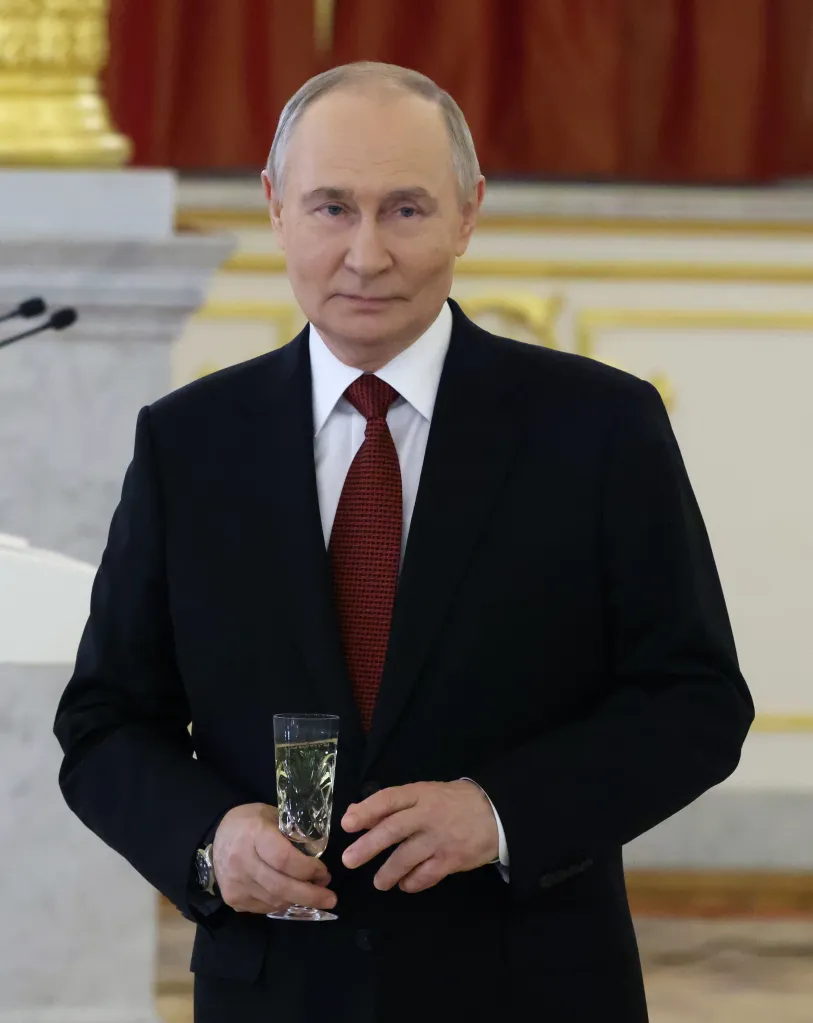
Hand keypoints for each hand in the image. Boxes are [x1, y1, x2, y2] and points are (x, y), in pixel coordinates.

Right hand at [212, 803, 336, 914]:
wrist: (216, 835)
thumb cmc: (250, 822)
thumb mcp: (272, 815)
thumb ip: (293, 833)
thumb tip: (318, 853)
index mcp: (254, 835)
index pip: (284, 859)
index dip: (308, 869)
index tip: (324, 872)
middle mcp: (242, 861)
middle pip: (281, 886)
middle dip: (310, 895)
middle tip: (330, 898)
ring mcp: (236, 883)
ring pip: (275, 900)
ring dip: (299, 900)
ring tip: (315, 894)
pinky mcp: (233, 898)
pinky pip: (264, 907)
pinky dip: (282, 904)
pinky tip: (292, 896)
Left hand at [341, 781, 498, 893]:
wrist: (497, 813)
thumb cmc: (454, 802)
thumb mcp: (425, 793)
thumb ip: (391, 804)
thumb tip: (354, 813)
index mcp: (420, 794)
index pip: (388, 799)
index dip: (366, 811)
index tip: (347, 824)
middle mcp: (427, 815)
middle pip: (393, 829)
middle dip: (368, 846)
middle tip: (349, 860)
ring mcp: (439, 839)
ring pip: (406, 857)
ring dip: (388, 872)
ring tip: (378, 883)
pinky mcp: (452, 859)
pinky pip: (426, 875)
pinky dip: (412, 882)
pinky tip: (405, 885)